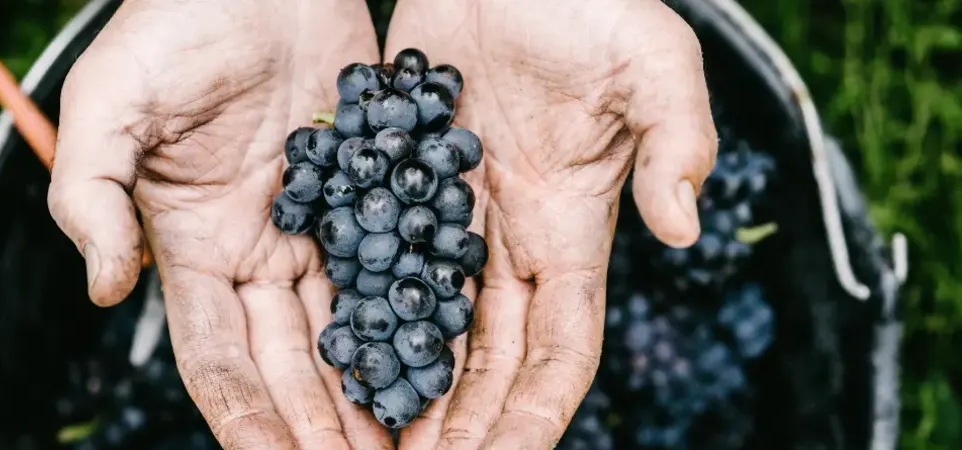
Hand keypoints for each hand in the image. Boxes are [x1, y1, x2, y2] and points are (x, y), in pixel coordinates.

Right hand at [47, 1, 394, 447]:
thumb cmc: (174, 23)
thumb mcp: (109, 104)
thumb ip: (88, 196)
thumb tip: (105, 289)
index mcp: (195, 246)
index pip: (218, 356)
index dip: (246, 417)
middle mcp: (258, 251)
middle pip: (291, 361)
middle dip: (319, 425)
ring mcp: (318, 226)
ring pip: (347, 328)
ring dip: (370, 390)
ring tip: (405, 443)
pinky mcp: (370, 192)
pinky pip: (395, 266)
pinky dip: (415, 317)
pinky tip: (441, 363)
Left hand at [384, 0, 716, 447]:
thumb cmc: (590, 1)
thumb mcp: (653, 60)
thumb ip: (678, 138)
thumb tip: (682, 227)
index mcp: (572, 228)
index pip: (559, 347)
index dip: (533, 412)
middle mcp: (511, 239)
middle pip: (488, 358)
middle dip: (461, 425)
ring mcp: (453, 215)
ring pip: (429, 326)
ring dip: (406, 388)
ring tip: (368, 442)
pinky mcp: (402, 181)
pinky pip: (378, 262)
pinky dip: (359, 315)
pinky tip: (328, 359)